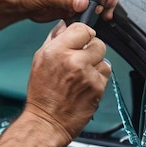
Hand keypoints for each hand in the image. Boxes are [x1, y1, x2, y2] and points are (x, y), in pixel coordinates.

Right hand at [24, 21, 110, 141]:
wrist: (47, 121)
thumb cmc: (41, 93)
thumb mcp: (39, 60)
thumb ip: (54, 40)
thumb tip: (64, 25)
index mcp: (56, 51)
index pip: (82, 28)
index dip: (83, 34)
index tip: (80, 40)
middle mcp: (73, 60)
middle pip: (97, 43)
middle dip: (91, 50)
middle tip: (80, 60)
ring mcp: (87, 74)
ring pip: (104, 59)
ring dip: (96, 65)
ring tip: (82, 75)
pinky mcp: (98, 87)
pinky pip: (105, 75)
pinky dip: (98, 78)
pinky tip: (85, 85)